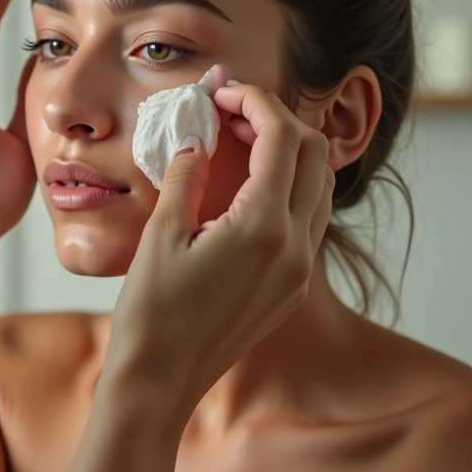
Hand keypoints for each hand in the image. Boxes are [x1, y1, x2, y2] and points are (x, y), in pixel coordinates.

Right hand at [110, 82, 334, 419]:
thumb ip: (186, 175)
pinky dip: (288, 187)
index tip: (224, 93)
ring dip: (287, 152)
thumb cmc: (153, 312)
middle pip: (312, 154)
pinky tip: (247, 186)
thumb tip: (198, 139)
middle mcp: (295, 247)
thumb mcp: (162, 234)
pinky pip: (309, 218)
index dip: (254, 103)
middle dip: (275, 120)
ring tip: (238, 144)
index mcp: (262, 228)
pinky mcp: (292, 285)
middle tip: (230, 113)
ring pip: (318, 185)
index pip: (280, 139)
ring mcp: (299, 269)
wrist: (161, 378)